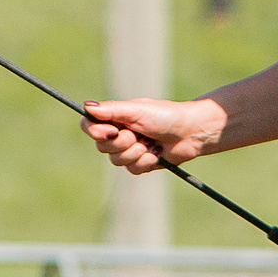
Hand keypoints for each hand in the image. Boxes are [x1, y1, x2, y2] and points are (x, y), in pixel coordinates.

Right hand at [81, 98, 222, 174]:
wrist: (190, 132)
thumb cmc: (165, 115)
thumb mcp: (137, 110)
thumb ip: (112, 110)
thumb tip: (87, 107)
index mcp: (114, 117)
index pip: (88, 126)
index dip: (95, 132)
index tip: (112, 131)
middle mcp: (118, 133)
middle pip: (102, 147)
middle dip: (123, 142)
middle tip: (139, 133)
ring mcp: (128, 150)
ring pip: (116, 161)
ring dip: (136, 152)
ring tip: (150, 142)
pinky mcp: (139, 163)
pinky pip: (132, 169)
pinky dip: (146, 161)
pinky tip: (157, 152)